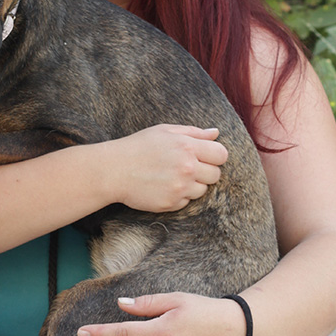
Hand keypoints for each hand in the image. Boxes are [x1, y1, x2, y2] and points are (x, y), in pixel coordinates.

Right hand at [106, 125, 227, 212]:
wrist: (114, 170)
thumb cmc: (138, 147)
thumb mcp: (165, 131)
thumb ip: (193, 132)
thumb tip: (216, 133)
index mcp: (188, 147)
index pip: (221, 155)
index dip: (215, 156)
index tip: (205, 157)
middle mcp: (187, 168)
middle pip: (216, 175)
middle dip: (205, 171)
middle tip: (186, 168)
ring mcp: (180, 188)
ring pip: (202, 190)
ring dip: (192, 185)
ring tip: (172, 177)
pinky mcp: (171, 203)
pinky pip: (187, 202)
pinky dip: (179, 196)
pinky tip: (163, 186)